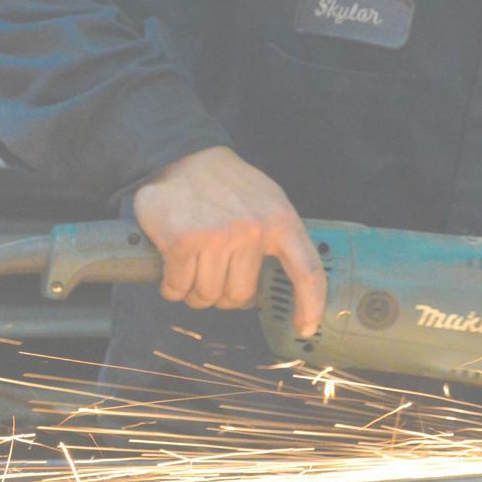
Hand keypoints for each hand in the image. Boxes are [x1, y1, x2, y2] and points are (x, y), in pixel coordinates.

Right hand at [131, 146, 325, 335]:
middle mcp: (251, 230)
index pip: (306, 272)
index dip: (309, 306)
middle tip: (214, 279)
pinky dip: (173, 288)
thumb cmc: (226, 184)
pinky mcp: (183, 241)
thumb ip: (278, 237)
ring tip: (191, 274)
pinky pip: (179, 287)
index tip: (304, 328)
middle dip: (223, 296)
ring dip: (194, 293)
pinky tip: (172, 273)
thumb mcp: (267, 200)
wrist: (183, 153)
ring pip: (207, 295)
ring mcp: (216, 236)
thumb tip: (282, 286)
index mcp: (280, 220)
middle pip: (239, 296)